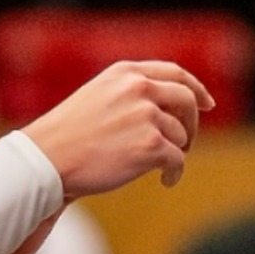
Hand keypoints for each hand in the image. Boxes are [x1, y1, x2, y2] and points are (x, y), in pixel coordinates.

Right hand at [22, 60, 215, 199]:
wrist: (46, 159)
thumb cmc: (68, 135)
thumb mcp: (99, 97)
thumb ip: (131, 94)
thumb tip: (171, 110)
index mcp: (125, 73)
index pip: (175, 73)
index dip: (196, 88)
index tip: (208, 103)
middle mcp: (139, 88)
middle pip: (187, 101)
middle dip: (192, 124)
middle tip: (186, 144)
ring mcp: (146, 115)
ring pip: (181, 136)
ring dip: (176, 153)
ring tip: (159, 167)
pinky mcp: (151, 145)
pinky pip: (178, 160)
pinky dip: (174, 173)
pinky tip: (166, 181)